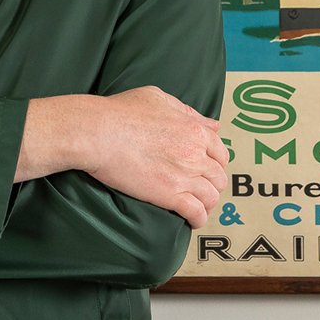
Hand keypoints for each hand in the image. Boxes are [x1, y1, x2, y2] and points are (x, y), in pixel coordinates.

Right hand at [80, 86, 228, 229]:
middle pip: (218, 176)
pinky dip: (198, 219)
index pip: (220, 151)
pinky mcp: (169, 195)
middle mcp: (194, 153)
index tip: (209, 168)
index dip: (216, 162)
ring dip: (207, 203)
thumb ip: (187, 112)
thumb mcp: (158, 99)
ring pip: (211, 196)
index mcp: (194, 129)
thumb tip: (211, 124)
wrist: (98, 132)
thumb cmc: (121, 112)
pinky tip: (193, 220)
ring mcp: (183, 175)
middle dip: (212, 183)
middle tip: (201, 187)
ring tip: (198, 206)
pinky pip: (195, 212)